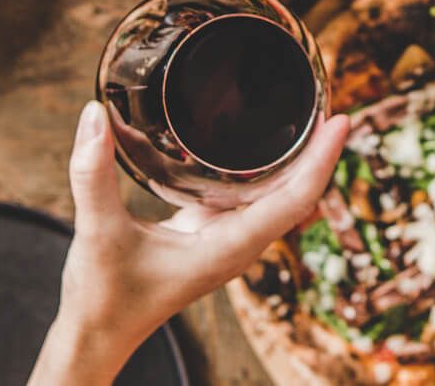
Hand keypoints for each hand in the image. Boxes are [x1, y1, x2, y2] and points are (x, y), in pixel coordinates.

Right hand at [28, 102, 349, 385]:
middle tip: (330, 100)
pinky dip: (262, 167)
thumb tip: (93, 114)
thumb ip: (92, 173)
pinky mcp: (208, 233)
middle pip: (297, 194)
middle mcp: (237, 244)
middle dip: (318, 151)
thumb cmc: (103, 297)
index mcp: (228, 248)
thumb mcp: (97, 232)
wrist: (96, 335)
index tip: (342, 121)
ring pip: (276, 195)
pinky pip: (250, 196)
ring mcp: (225, 239)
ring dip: (295, 158)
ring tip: (309, 112)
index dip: (322, 160)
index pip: (295, 200)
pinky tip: (257, 139)